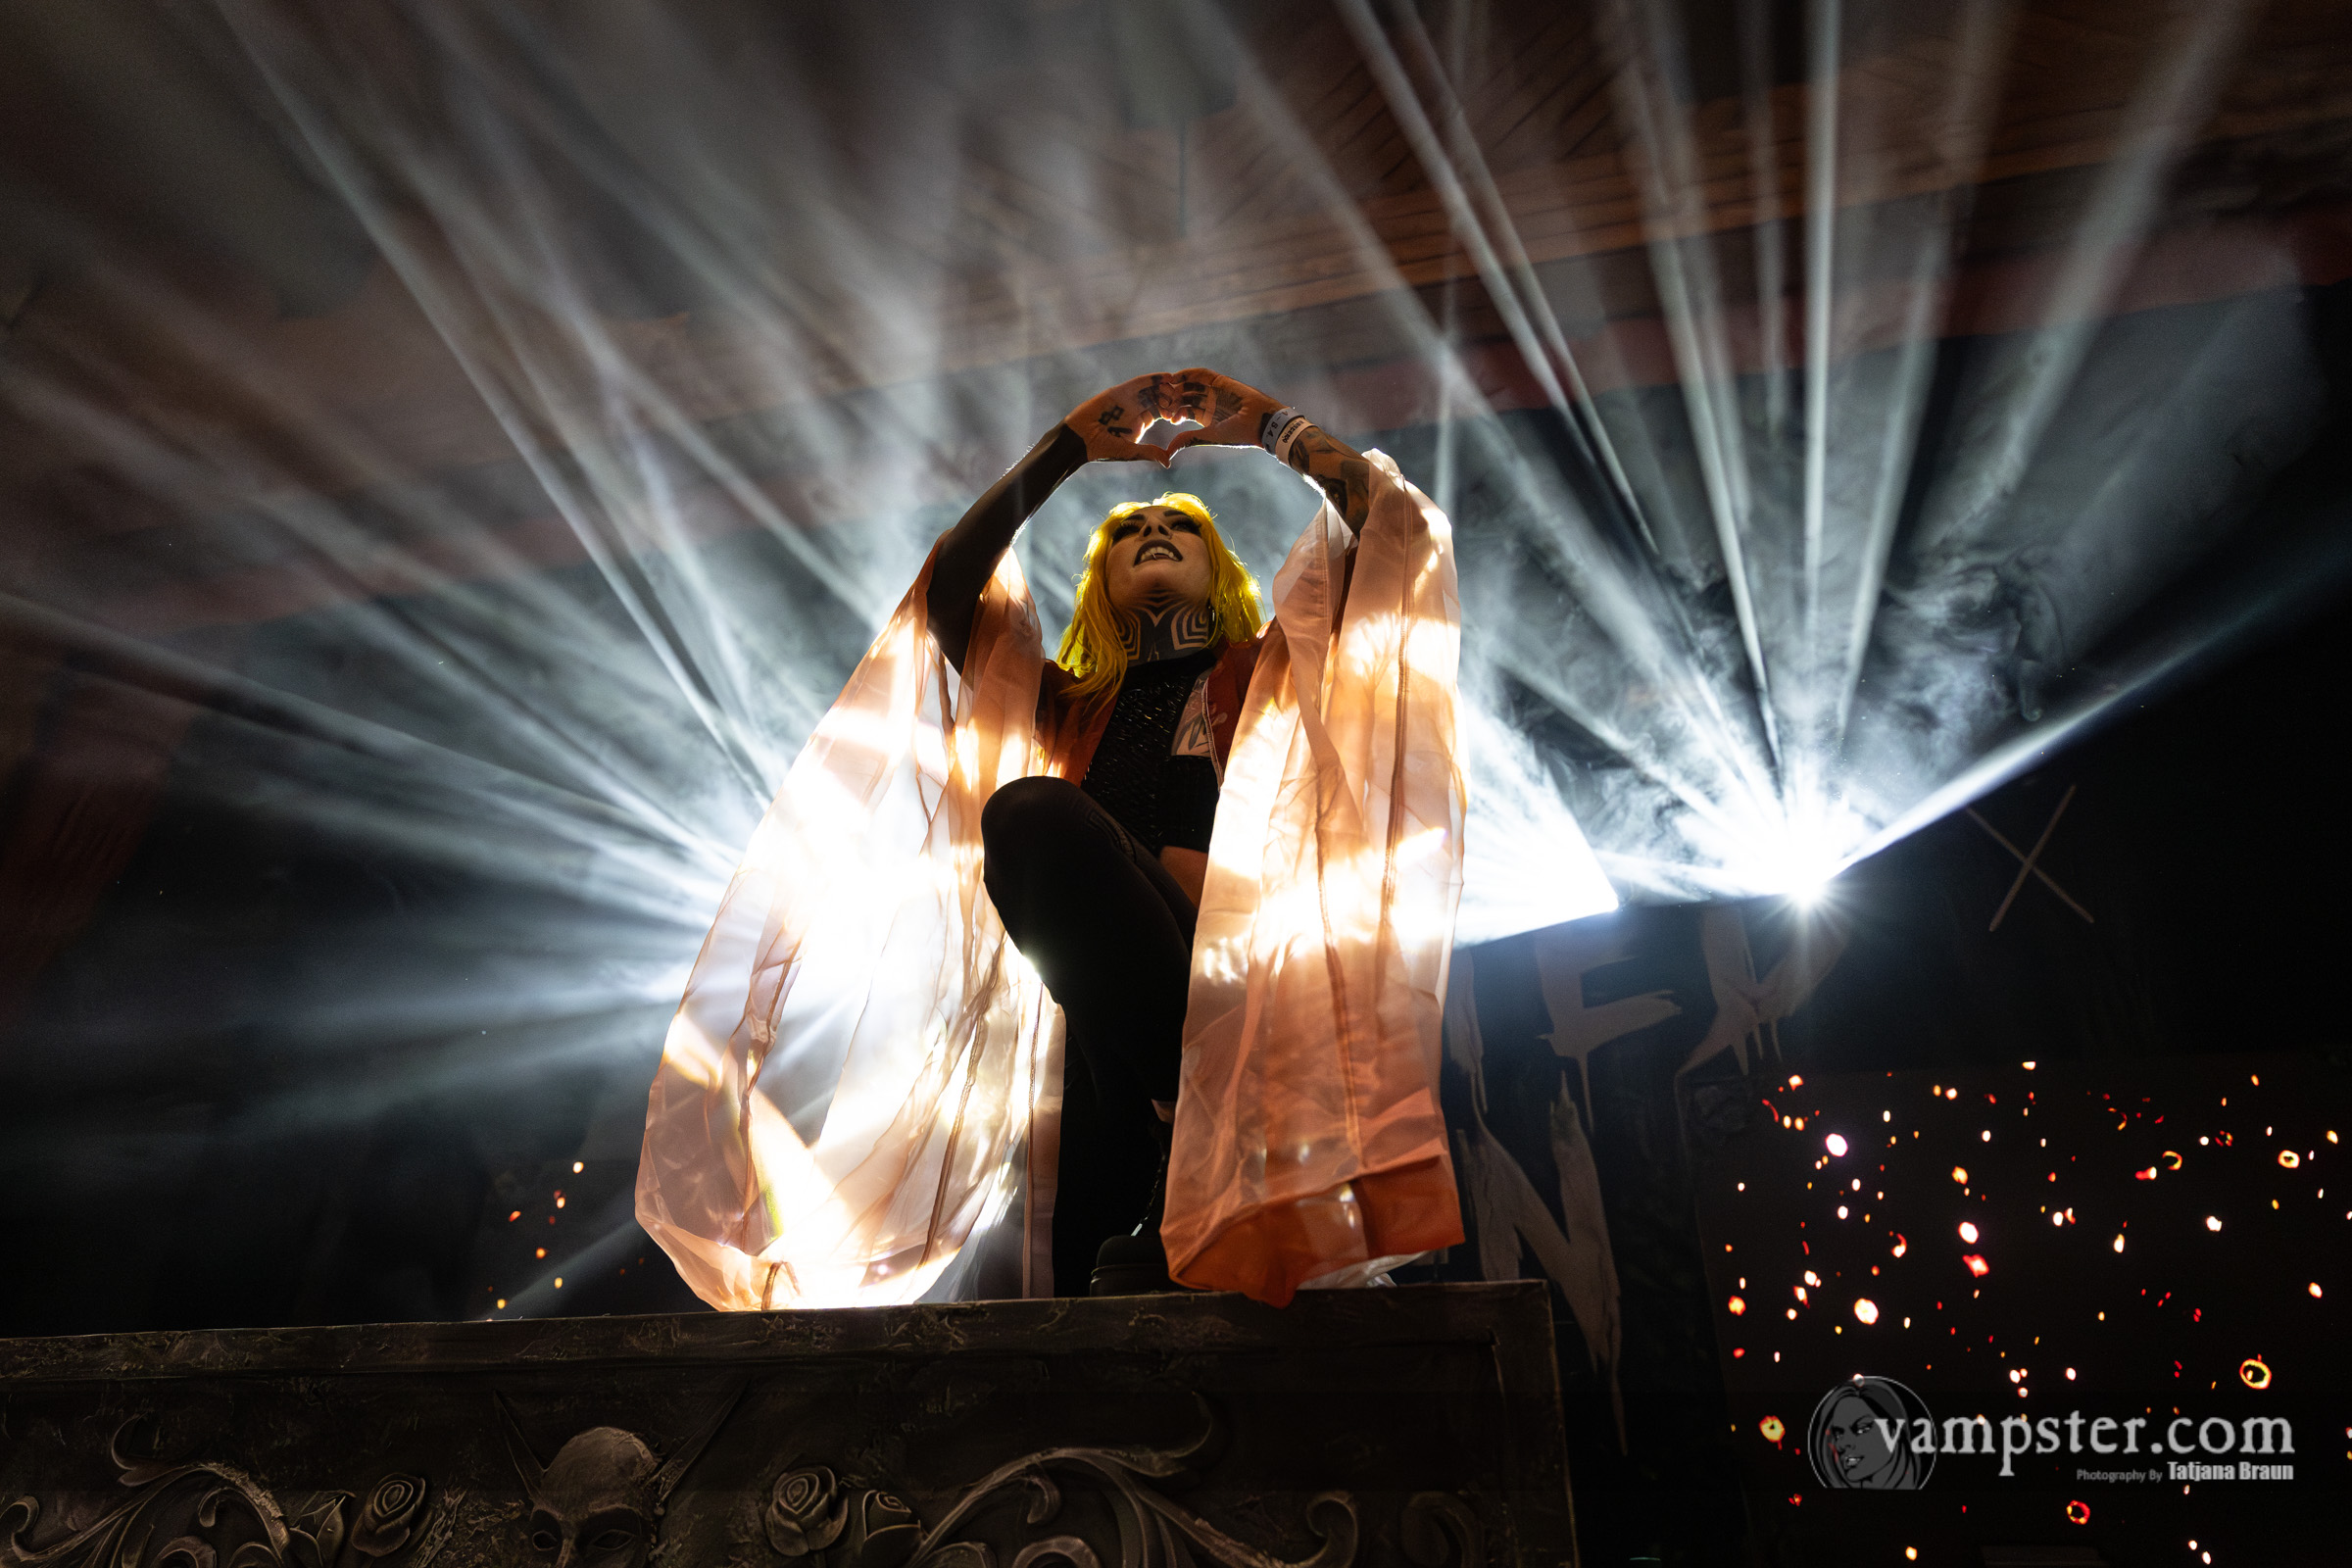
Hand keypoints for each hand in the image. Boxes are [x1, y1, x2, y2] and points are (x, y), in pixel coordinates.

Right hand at [1062, 373, 1198, 466]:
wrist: (1080, 439)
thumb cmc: (1103, 449)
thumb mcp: (1130, 451)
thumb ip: (1149, 453)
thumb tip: (1168, 462)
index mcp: (1141, 421)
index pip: (1162, 412)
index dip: (1173, 411)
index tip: (1184, 414)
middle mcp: (1136, 408)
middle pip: (1159, 398)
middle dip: (1172, 396)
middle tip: (1185, 396)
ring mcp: (1128, 399)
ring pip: (1151, 389)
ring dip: (1165, 386)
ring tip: (1179, 384)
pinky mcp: (1119, 392)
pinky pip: (1138, 383)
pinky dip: (1151, 379)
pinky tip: (1165, 377)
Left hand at [1161, 368, 1284, 454]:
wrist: (1261, 422)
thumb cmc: (1238, 434)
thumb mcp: (1209, 437)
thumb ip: (1188, 440)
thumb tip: (1167, 451)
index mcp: (1206, 418)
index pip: (1184, 412)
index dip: (1173, 413)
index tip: (1163, 416)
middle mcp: (1209, 403)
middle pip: (1185, 397)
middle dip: (1172, 399)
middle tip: (1161, 401)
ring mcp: (1214, 391)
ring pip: (1190, 385)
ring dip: (1177, 385)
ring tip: (1165, 388)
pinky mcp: (1220, 381)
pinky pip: (1202, 374)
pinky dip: (1188, 373)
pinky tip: (1176, 376)